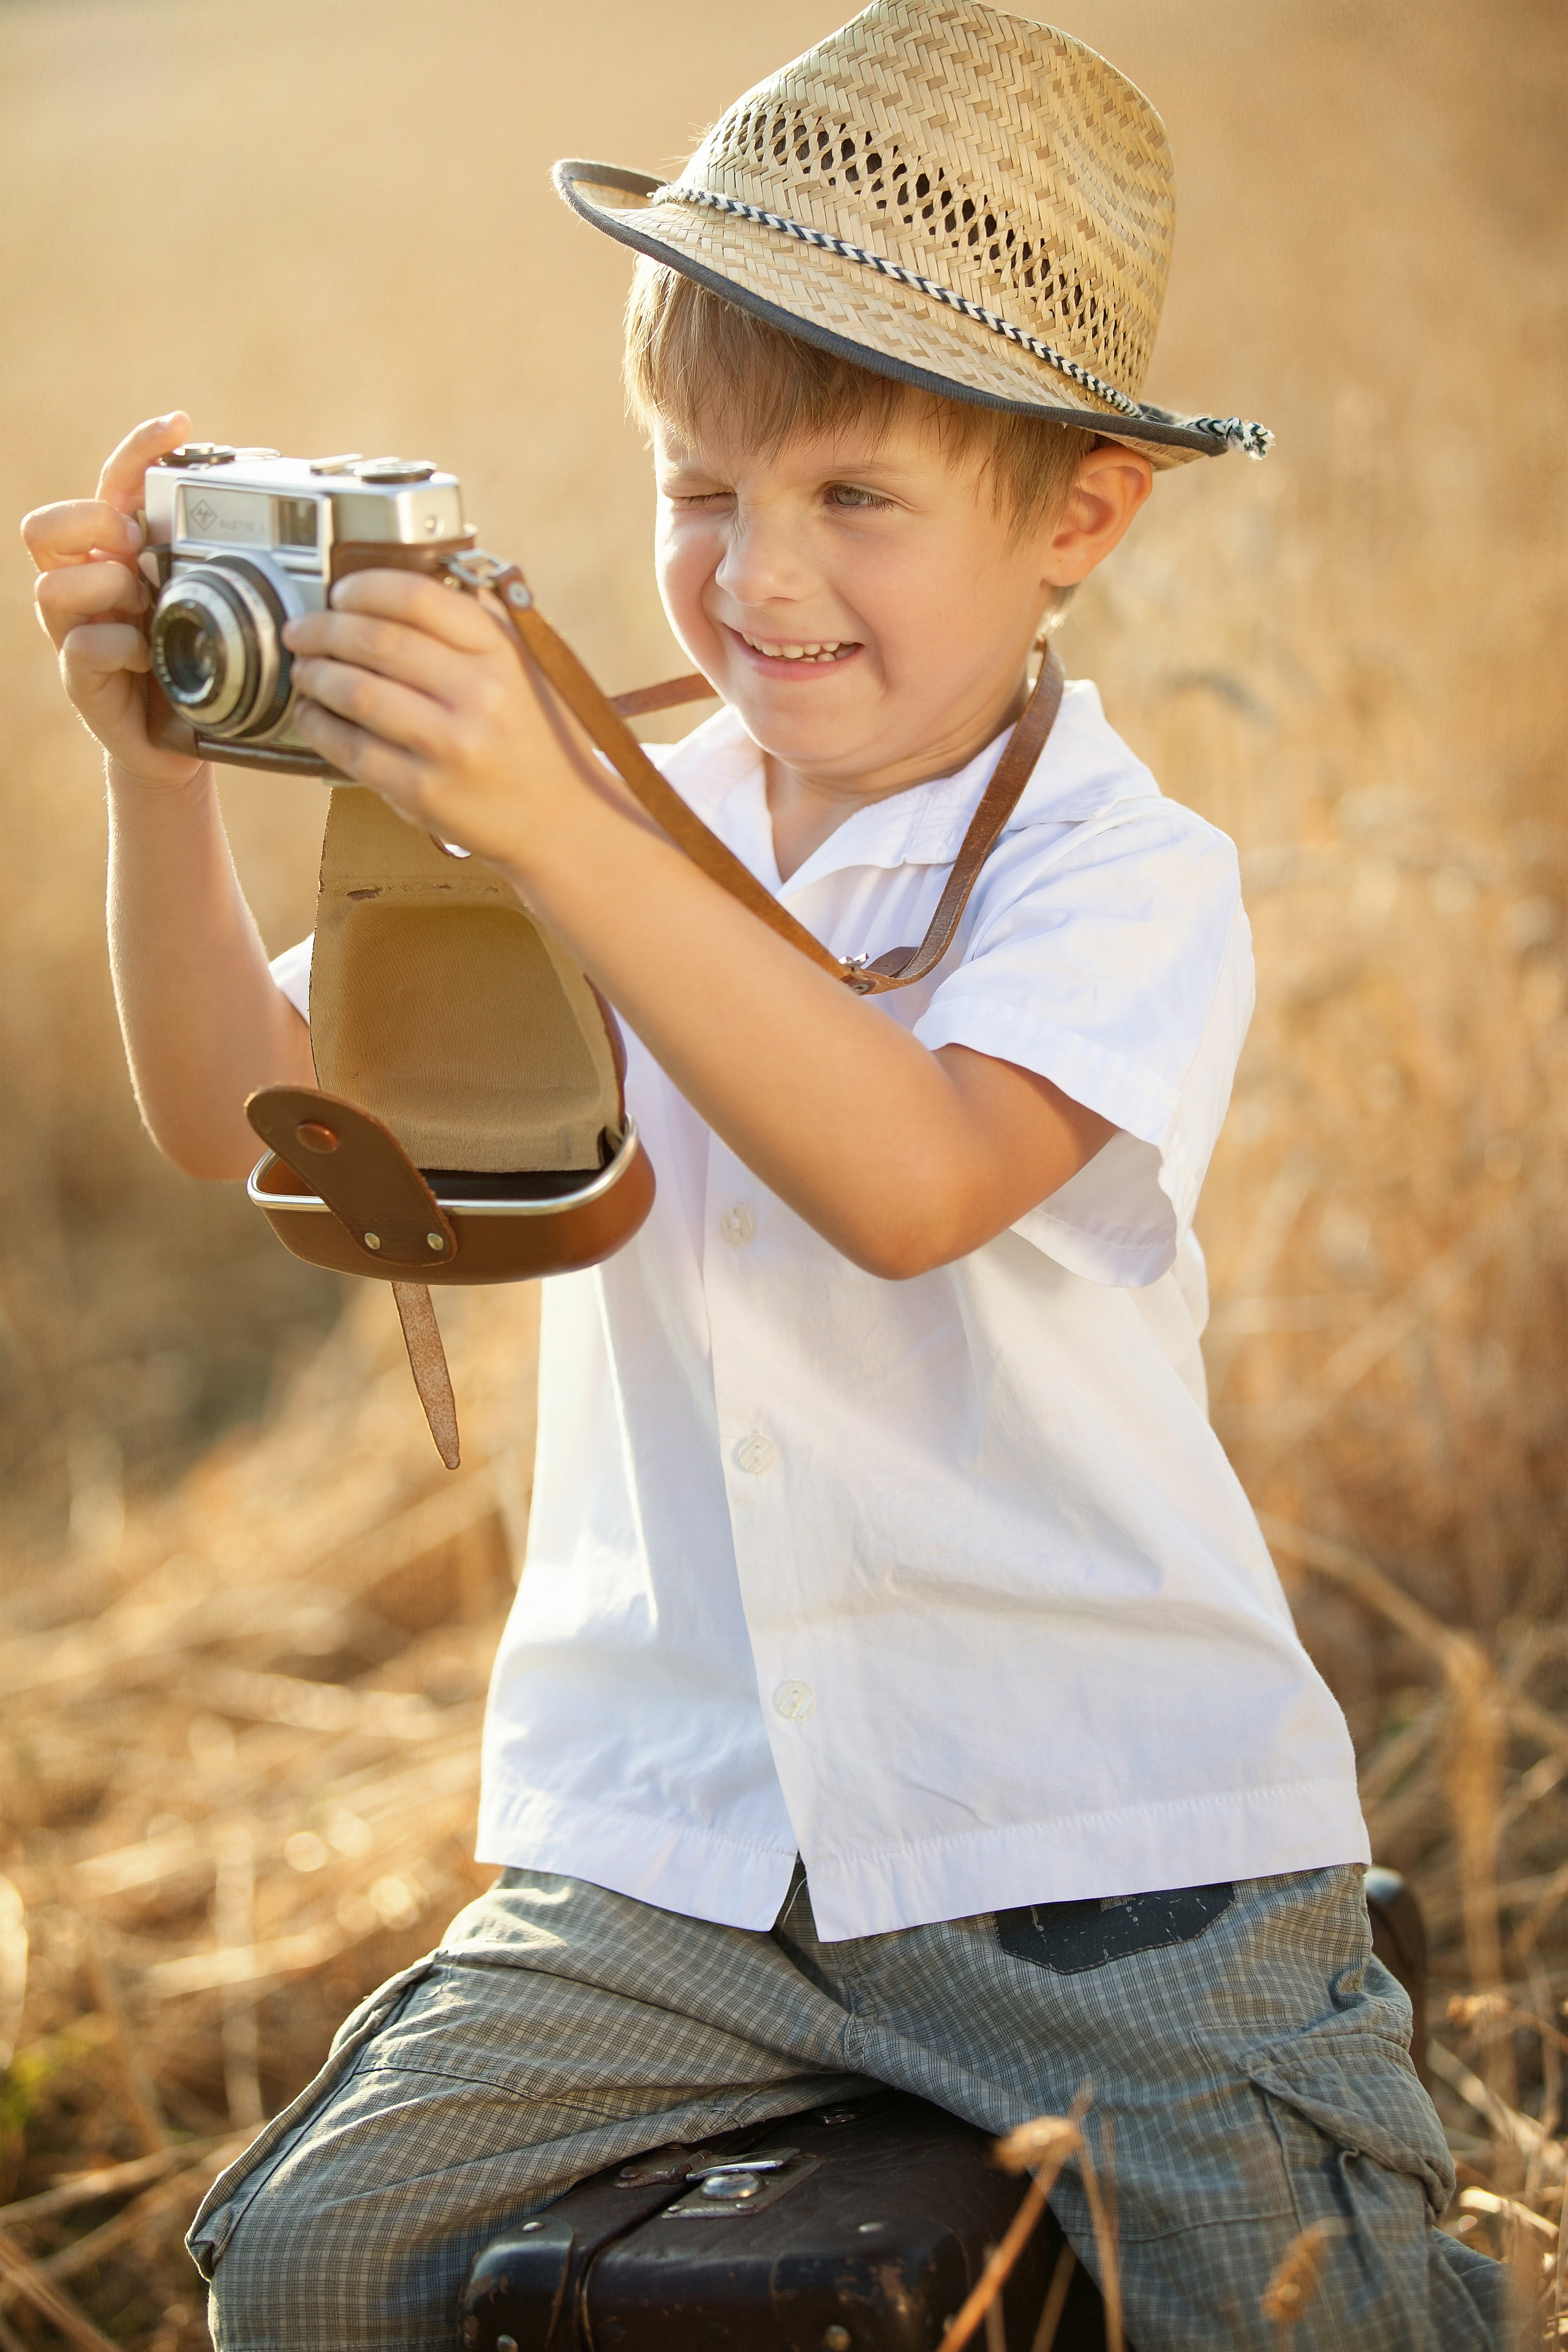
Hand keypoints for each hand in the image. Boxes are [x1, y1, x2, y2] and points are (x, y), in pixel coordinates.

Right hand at [21, 414, 207, 792]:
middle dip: (93, 528)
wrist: (183, 744)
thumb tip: (259, 518)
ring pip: (54, 585)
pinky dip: (122, 648)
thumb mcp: (212, 609)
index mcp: (118, 557)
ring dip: (108, 592)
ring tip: (147, 612)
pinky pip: (83, 645)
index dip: (137, 450)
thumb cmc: (197, 667)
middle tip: (138, 549)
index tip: (180, 424)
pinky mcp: (81, 677)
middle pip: (47, 527)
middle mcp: (86, 586)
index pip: (112, 486)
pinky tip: (148, 659)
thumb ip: (214, 565)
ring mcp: (75, 630)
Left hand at [285, 570, 599, 872]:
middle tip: (303, 630)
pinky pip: (352, 749)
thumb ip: (485, 623)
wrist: (562, 822)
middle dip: (324, 629)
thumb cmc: (541, 743)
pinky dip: (320, 725)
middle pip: (378, 641)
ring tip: (304, 669)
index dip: (365, 587)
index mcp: (503, 655)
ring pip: (357, 693)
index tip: (341, 591)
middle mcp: (480, 696)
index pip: (420, 598)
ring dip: (315, 674)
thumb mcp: (531, 670)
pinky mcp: (423, 791)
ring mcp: (450, 745)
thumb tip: (427, 575)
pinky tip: (311, 714)